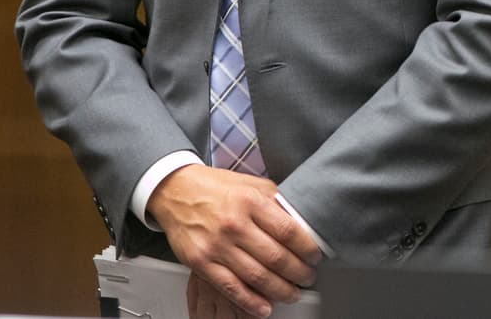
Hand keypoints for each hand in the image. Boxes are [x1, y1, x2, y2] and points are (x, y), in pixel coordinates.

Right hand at [148, 164, 320, 318]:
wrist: (175, 191)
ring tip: (293, 293)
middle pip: (276, 257)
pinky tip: (265, 307)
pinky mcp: (201, 263)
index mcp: (250, 202)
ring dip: (281, 290)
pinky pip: (231, 288)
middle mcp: (235, 224)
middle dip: (299, 273)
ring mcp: (217, 245)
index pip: (288, 231)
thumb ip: (274, 200)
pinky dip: (251, 302)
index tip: (315, 256)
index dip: (307, 248)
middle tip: (308, 278)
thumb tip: (300, 219)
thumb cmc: (214, 187)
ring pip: (257, 276)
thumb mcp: (250, 184)